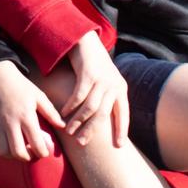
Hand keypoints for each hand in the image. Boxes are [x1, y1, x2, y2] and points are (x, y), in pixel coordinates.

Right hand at [0, 62, 63, 160]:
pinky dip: (0, 150)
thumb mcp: (38, 95)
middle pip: (18, 153)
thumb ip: (51, 112)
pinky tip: (7, 144)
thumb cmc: (19, 85)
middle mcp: (9, 123)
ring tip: (20, 148)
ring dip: (13, 155)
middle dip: (28, 157)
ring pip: (3, 152)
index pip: (36, 144)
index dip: (43, 152)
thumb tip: (63, 126)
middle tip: (32, 152)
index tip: (45, 151)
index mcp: (25, 115)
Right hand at [61, 31, 127, 147]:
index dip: (122, 130)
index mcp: (121, 89)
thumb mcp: (106, 82)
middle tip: (82, 143)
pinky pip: (79, 95)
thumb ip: (107, 98)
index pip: (123, 114)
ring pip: (90, 107)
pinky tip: (64, 113)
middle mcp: (114, 85)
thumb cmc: (94, 66)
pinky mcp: (88, 74)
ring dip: (79, 121)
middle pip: (103, 114)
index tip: (118, 146)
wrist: (87, 41)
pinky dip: (71, 106)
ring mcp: (102, 79)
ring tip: (69, 131)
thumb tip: (101, 120)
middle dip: (92, 130)